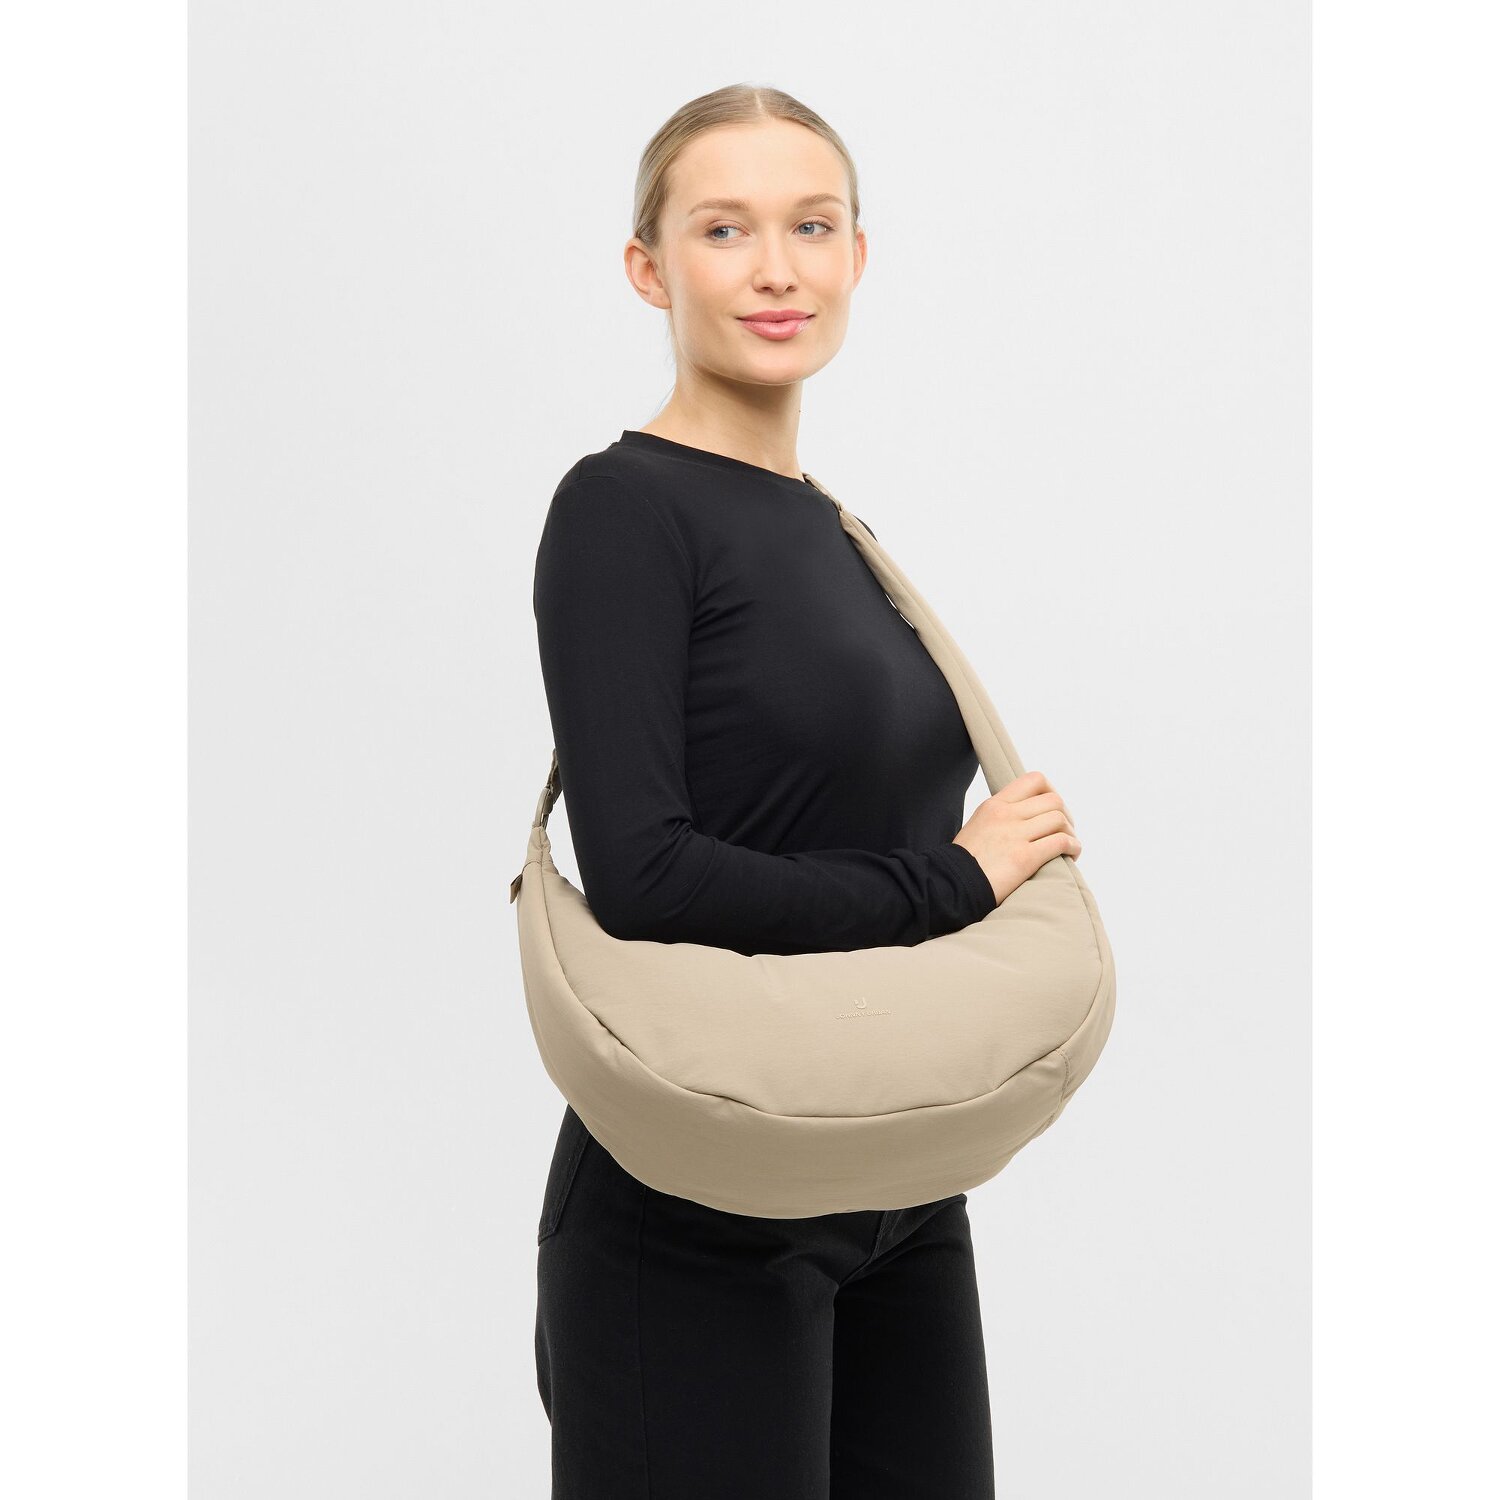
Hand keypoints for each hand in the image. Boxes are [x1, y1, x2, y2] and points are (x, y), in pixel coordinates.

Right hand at [951, 770, 1081, 905]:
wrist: (949, 884)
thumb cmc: (962, 862)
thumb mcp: (977, 826)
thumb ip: (999, 819)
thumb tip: (1024, 821)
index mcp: (994, 805)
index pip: (1034, 780)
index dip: (1051, 792)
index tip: (1051, 809)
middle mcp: (1006, 815)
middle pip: (1053, 800)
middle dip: (1065, 815)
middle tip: (1064, 830)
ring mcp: (1015, 835)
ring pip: (1059, 819)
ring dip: (1070, 832)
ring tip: (1069, 845)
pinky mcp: (1025, 857)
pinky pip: (1061, 842)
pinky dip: (1073, 846)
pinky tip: (1072, 854)